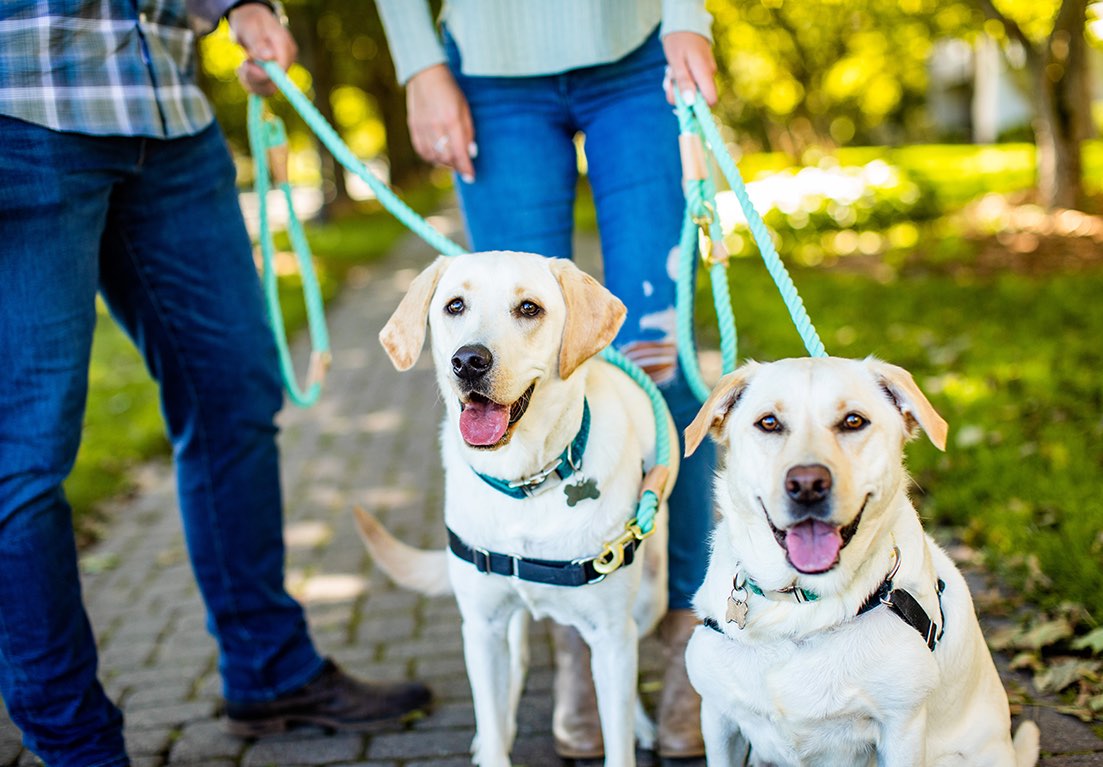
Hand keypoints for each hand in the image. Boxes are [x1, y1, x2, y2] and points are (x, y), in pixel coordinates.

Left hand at [228, 3, 296, 95]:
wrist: (252, 22)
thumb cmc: (250, 22)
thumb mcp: (249, 28)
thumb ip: (258, 42)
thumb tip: (269, 57)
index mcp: (285, 47)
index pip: (279, 72)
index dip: (261, 75)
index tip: (245, 65)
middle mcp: (288, 61)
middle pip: (273, 86)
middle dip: (252, 80)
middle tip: (241, 67)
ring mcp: (282, 70)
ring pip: (267, 90)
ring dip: (249, 81)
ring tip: (242, 66)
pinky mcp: (275, 76)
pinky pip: (263, 89)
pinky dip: (250, 82)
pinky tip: (246, 70)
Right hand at [406, 64, 476, 181]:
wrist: (425, 74)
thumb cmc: (450, 91)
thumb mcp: (465, 109)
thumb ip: (468, 132)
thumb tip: (470, 153)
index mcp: (451, 120)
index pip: (459, 152)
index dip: (466, 168)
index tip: (471, 177)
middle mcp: (435, 126)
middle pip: (446, 158)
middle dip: (456, 165)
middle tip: (462, 165)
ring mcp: (422, 128)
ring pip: (433, 157)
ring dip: (443, 162)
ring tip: (450, 159)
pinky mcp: (413, 127)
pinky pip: (421, 151)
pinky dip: (430, 157)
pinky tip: (437, 155)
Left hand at [662, 31, 717, 106]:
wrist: (684, 24)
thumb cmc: (678, 41)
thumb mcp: (676, 62)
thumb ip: (684, 82)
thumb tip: (690, 103)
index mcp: (705, 73)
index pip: (710, 101)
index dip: (697, 107)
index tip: (680, 103)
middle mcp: (709, 74)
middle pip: (698, 98)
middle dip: (680, 96)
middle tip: (668, 82)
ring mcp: (707, 72)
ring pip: (693, 91)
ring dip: (678, 87)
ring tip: (669, 72)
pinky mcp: (702, 71)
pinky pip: (692, 82)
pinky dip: (681, 80)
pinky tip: (674, 70)